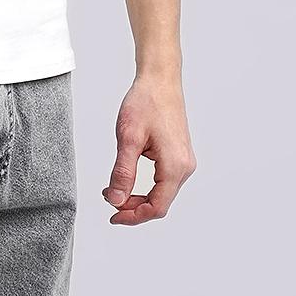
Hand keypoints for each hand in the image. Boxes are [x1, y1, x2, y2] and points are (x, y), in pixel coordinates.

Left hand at [103, 73, 195, 224]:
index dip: (133, 216)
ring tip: (116, 191)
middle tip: (110, 201)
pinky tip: (129, 180)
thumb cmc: (146, 102)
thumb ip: (123, 172)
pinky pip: (164, 181)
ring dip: (139, 198)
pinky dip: (146, 186)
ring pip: (162, 193)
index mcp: (175, 166)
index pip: (156, 207)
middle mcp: (185, 167)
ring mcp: (184, 161)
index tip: (113, 215)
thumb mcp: (128, 138)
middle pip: (160, 203)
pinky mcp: (179, 155)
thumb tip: (116, 200)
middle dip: (134, 207)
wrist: (159, 80)